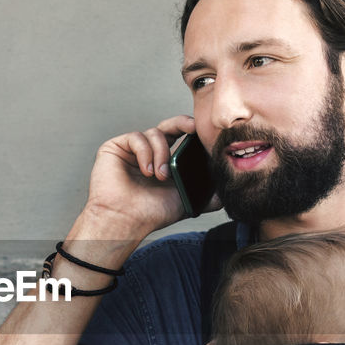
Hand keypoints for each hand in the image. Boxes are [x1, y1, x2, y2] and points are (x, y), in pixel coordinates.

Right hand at [84, 114, 197, 235]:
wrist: (127, 221)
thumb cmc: (152, 213)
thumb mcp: (188, 201)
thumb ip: (209, 195)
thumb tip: (229, 190)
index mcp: (166, 160)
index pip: (181, 137)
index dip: (192, 132)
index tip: (204, 133)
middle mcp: (150, 152)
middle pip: (169, 125)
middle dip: (182, 123)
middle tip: (193, 129)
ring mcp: (132, 149)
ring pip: (154, 133)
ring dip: (162, 153)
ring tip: (160, 176)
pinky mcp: (116, 147)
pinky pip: (136, 137)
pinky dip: (145, 152)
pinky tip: (147, 171)